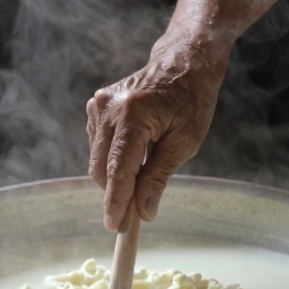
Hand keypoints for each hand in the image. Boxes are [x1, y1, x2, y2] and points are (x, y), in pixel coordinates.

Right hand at [87, 38, 227, 231]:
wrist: (183, 61)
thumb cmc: (191, 100)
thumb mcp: (184, 142)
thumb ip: (158, 177)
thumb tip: (144, 212)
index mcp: (134, 114)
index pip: (118, 169)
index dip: (116, 202)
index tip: (115, 227)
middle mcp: (109, 108)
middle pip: (101, 167)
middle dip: (114, 195)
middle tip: (131, 219)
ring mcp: (99, 105)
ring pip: (97, 159)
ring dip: (114, 178)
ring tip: (140, 180)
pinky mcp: (96, 106)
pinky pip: (97, 145)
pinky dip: (111, 160)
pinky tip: (133, 158)